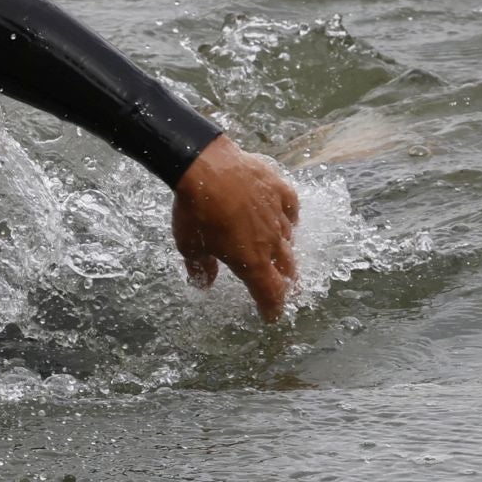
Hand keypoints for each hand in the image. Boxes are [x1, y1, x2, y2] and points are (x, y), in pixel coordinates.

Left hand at [170, 135, 299, 320]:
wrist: (205, 166)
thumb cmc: (195, 210)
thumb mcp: (190, 245)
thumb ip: (200, 268)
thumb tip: (205, 283)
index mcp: (251, 261)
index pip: (269, 293)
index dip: (272, 308)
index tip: (272, 316)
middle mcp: (270, 241)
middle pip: (287, 269)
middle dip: (286, 283)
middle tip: (284, 289)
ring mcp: (278, 214)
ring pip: (289, 239)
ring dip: (285, 251)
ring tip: (281, 254)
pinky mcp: (279, 189)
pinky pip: (291, 208)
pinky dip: (290, 218)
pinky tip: (288, 220)